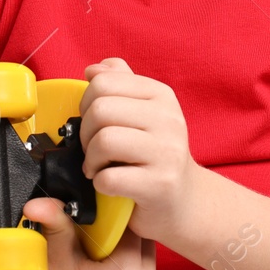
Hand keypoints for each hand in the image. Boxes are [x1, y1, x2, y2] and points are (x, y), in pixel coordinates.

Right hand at [0, 197, 158, 269]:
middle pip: (142, 244)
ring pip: (144, 261)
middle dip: (121, 234)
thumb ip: (56, 222)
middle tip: (96, 232)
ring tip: (98, 253)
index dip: (114, 216)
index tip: (99, 211)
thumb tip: (43, 200)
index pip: (130, 227)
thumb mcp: (53, 256)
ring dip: (126, 252)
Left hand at [78, 58, 201, 243]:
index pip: (104, 82)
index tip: (94, 124)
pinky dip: (99, 183)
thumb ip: (120, 84)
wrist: (184, 200)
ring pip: (103, 141)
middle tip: (93, 150)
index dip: (86, 104)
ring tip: (99, 167)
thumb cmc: (156, 154)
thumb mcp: (144, 112)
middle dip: (85, 134)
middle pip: (100, 110)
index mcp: (161, 95)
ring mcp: (167, 152)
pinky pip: (109, 177)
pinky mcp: (160, 185)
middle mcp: (169, 119)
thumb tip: (94, 69)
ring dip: (91, 159)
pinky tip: (109, 185)